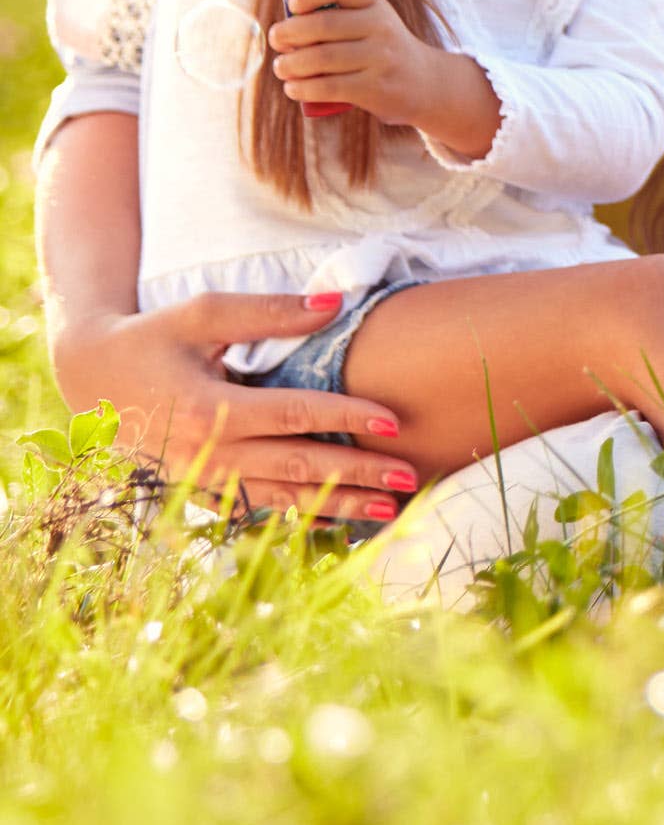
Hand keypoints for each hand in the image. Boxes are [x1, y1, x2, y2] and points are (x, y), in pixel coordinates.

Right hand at [47, 292, 417, 521]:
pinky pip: (258, 505)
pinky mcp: (200, 489)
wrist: (90, 378)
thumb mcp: (203, 313)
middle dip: (357, 473)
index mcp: (209, 409)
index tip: (396, 420)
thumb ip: (269, 311)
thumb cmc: (153, 337)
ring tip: (392, 507)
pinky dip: (301, 514)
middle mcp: (207, 453)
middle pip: (297, 465)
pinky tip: (342, 520)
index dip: (347, 417)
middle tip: (412, 475)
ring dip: (339, 504)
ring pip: (282, 496)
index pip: (295, 415)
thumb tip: (336, 304)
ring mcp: (202, 478)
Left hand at [267, 0, 494, 148]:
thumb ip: (336, 16)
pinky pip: (329, 87)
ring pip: (321, 58)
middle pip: (323, 25)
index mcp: (375, 3)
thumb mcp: (370, 22)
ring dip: (289, 64)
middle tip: (276, 40)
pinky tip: (292, 88)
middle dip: (288, 32)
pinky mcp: (376, 88)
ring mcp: (381, 58)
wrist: (424, 81)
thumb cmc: (380, 48)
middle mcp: (381, 26)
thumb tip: (283, 24)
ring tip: (281, 67)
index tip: (292, 4)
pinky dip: (302, 88)